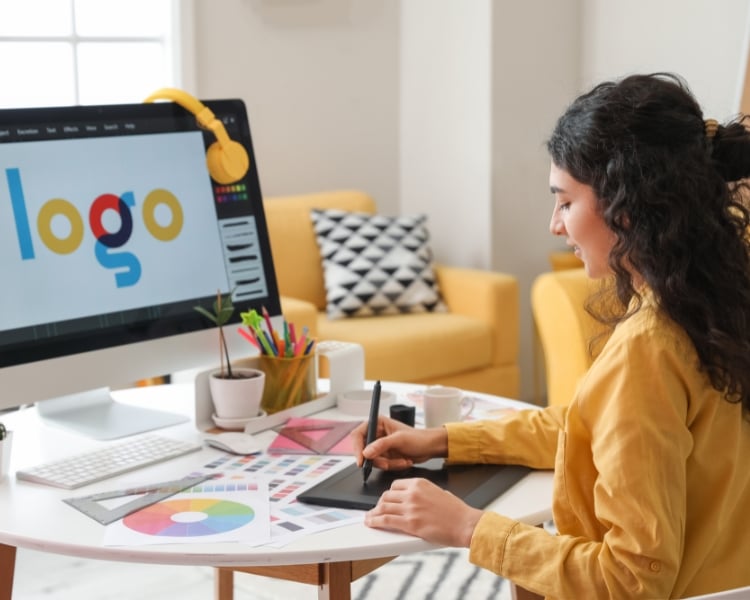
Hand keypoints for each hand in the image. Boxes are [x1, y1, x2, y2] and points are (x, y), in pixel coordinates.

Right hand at [351, 416, 447, 470]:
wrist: (430, 448)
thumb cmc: (418, 438)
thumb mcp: (399, 440)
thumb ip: (381, 445)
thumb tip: (366, 452)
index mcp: (377, 423)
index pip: (358, 435)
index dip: (357, 448)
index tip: (361, 460)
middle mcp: (376, 434)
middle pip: (364, 451)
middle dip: (377, 460)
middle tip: (387, 463)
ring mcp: (380, 446)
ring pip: (373, 460)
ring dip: (388, 463)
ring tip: (402, 459)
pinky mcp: (385, 455)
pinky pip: (382, 465)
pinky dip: (392, 466)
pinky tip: (403, 460)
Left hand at [365, 477, 483, 546]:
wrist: (465, 523)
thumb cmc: (456, 511)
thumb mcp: (438, 492)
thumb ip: (423, 493)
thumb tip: (415, 499)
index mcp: (419, 483)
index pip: (395, 485)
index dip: (388, 494)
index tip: (386, 499)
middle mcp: (412, 493)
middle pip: (386, 496)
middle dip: (380, 504)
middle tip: (377, 510)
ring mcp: (410, 508)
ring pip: (383, 507)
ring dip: (374, 513)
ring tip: (369, 518)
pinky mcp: (410, 524)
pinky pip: (386, 520)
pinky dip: (375, 521)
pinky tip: (371, 523)